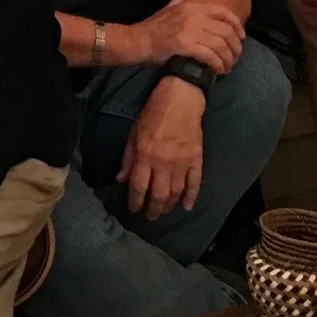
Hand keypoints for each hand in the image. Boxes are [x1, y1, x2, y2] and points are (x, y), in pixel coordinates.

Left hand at [118, 75, 206, 220]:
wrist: (181, 99)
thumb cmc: (153, 114)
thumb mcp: (133, 134)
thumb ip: (128, 159)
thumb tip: (120, 180)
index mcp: (145, 155)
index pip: (139, 186)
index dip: (136, 201)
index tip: (134, 209)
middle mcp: (163, 162)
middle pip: (159, 194)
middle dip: (153, 209)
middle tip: (150, 216)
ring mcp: (182, 162)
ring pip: (176, 192)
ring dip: (170, 206)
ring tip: (164, 212)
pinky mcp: (196, 159)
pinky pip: (195, 182)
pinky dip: (192, 196)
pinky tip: (187, 207)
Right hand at [126, 0, 244, 72]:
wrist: (134, 42)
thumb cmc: (151, 29)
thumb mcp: (166, 9)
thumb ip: (178, 1)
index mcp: (191, 6)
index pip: (223, 12)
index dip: (236, 25)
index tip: (241, 37)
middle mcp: (193, 16)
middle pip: (226, 31)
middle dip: (235, 47)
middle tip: (234, 58)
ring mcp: (189, 30)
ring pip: (220, 45)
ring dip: (227, 59)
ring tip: (226, 68)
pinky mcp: (184, 46)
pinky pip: (209, 56)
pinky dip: (217, 65)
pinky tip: (216, 71)